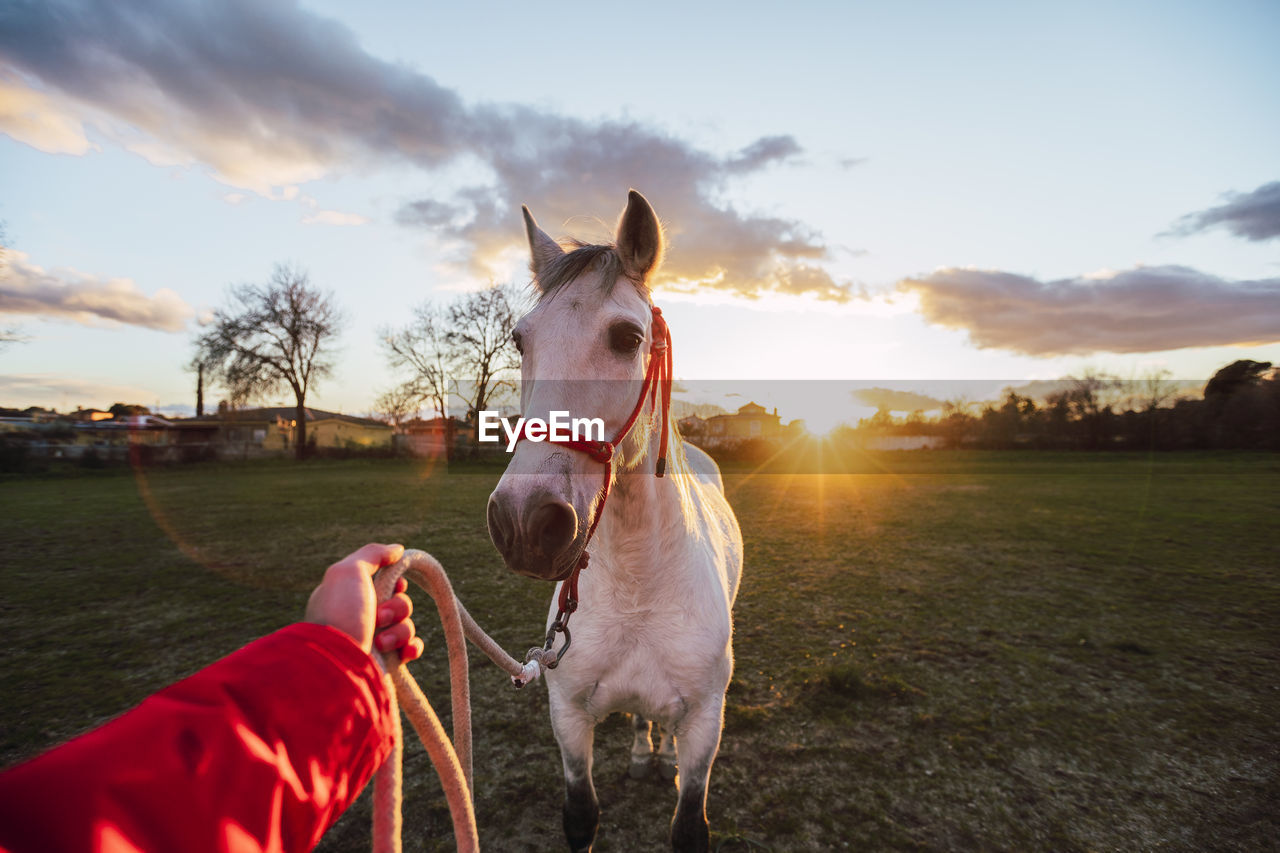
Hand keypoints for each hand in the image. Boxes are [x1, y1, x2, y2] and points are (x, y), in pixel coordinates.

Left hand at [305, 543, 423, 663]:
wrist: (336, 664)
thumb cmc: (339, 614)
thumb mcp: (348, 571)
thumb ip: (372, 555)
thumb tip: (397, 550)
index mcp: (351, 595)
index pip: (384, 581)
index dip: (396, 582)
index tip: (395, 585)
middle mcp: (362, 616)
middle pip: (400, 602)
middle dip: (397, 607)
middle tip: (379, 616)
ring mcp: (374, 640)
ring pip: (407, 625)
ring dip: (400, 630)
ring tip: (381, 642)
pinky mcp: (386, 661)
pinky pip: (411, 648)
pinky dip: (412, 647)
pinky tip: (405, 652)